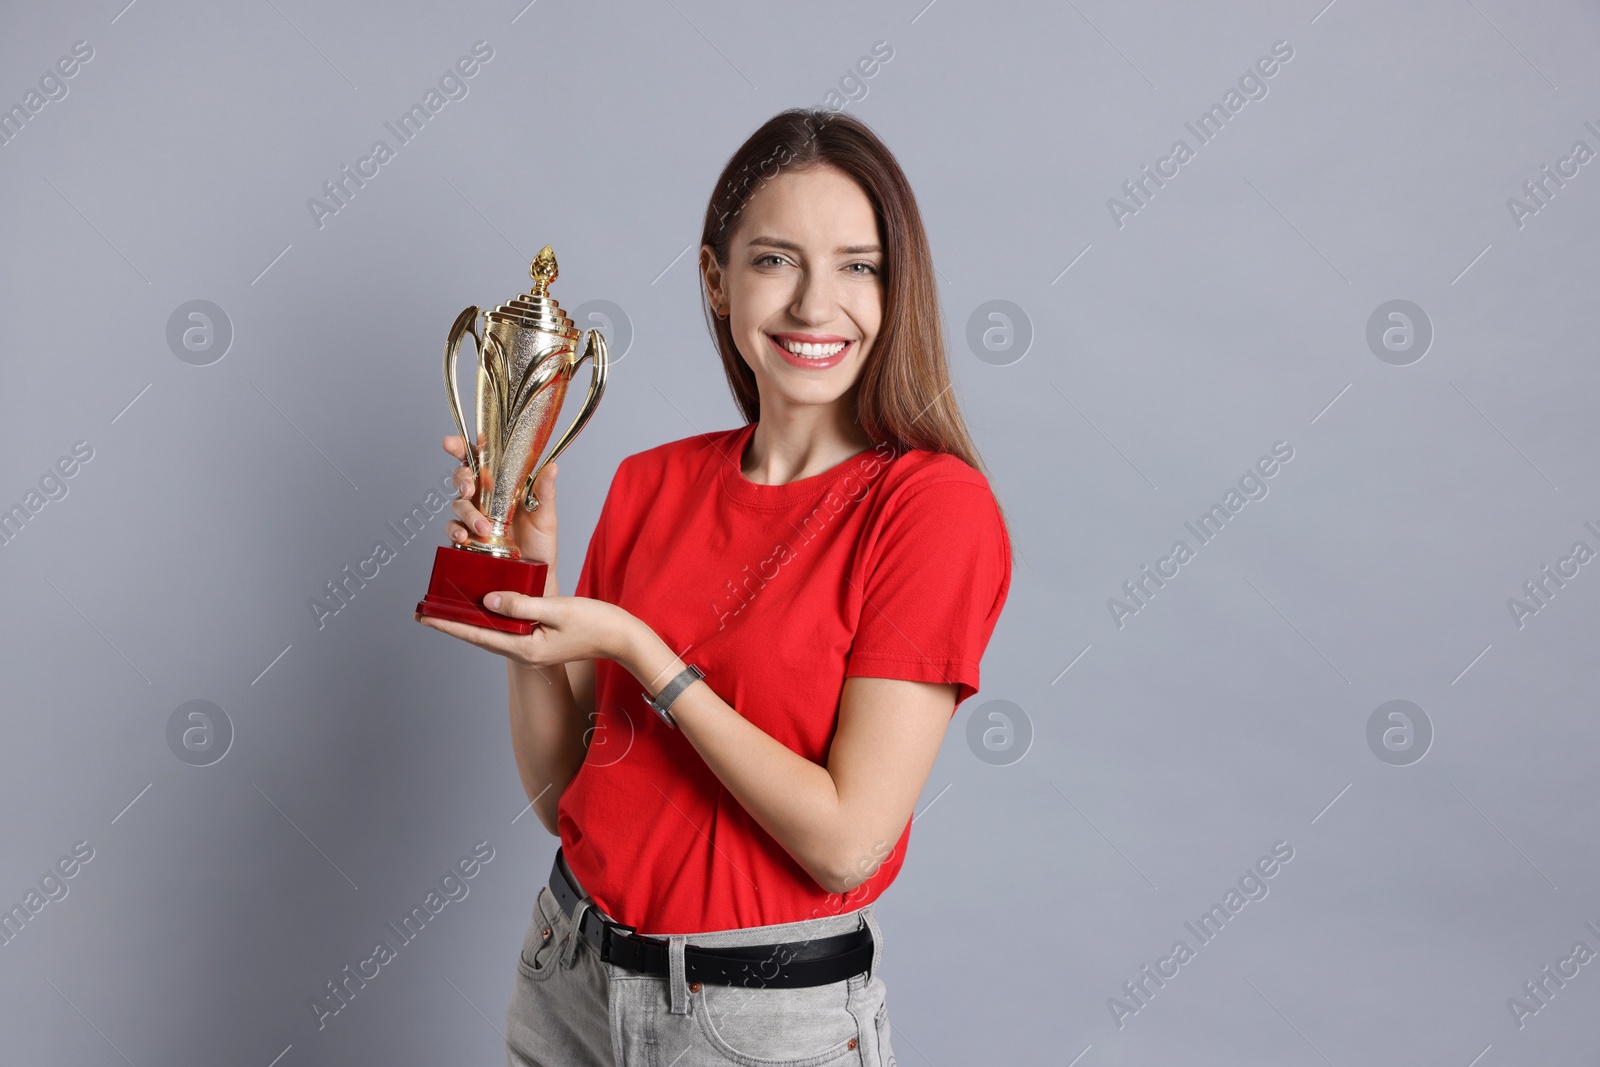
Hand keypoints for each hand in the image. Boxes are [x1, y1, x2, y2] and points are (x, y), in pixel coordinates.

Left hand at [414, 591, 641, 671]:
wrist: (623, 638)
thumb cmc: (596, 624)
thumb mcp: (558, 609)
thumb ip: (521, 604)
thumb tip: (488, 599)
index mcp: (525, 648)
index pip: (477, 635)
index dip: (449, 625)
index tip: (424, 618)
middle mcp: (524, 651)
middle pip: (480, 635)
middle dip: (452, 623)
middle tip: (425, 612)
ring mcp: (533, 647)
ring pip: (493, 631)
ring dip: (471, 620)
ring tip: (448, 608)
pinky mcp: (541, 640)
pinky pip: (509, 628)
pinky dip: (492, 617)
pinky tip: (486, 606)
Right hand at [442, 435, 559, 595]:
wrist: (535, 579)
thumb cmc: (541, 545)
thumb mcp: (546, 517)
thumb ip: (545, 493)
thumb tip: (552, 468)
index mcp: (503, 485)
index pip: (481, 459)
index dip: (463, 447)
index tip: (452, 444)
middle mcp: (485, 498)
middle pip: (462, 477)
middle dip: (461, 478)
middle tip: (468, 487)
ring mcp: (474, 517)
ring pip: (458, 503)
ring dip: (467, 513)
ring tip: (483, 527)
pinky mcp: (467, 538)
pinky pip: (453, 529)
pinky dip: (456, 531)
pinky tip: (465, 538)